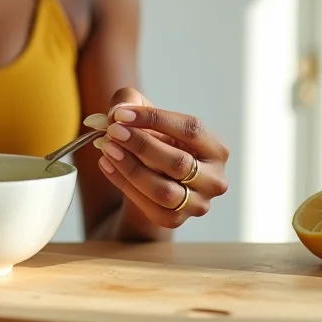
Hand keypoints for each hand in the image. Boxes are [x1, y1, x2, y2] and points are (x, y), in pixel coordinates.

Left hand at [96, 87, 229, 228]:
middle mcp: (214, 179)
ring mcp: (198, 203)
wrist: (150, 174)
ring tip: (107, 148)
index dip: (155, 119)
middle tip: (113, 131)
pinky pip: (149, 206)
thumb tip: (116, 114)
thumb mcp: (143, 113)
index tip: (122, 114)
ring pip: (164, 191)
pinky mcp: (176, 220)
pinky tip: (106, 164)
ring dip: (131, 168)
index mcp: (215, 147)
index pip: (191, 129)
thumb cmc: (152, 138)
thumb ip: (129, 101)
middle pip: (179, 163)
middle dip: (141, 145)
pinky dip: (124, 184)